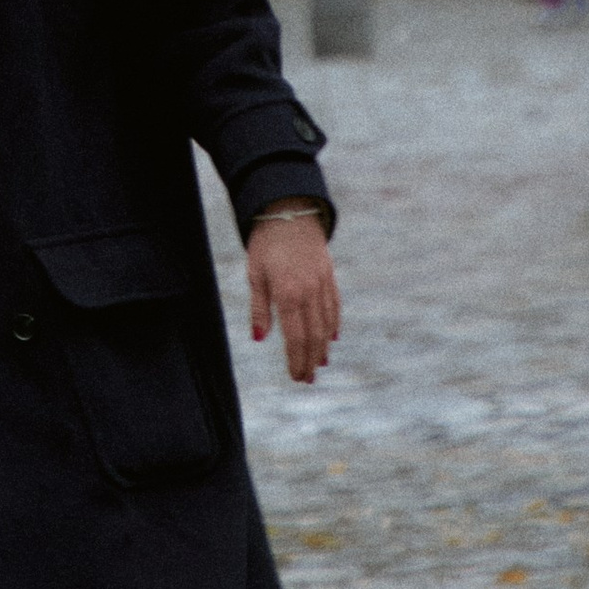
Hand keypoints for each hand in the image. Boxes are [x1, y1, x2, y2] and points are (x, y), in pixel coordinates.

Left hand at [248, 211, 339, 382]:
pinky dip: (334, 323)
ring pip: (326, 322)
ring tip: (319, 363)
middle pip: (313, 335)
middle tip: (307, 378)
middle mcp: (308, 292)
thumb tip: (259, 339)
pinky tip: (331, 336)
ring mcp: (322, 283)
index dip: (296, 359)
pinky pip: (334, 305)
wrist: (288, 210)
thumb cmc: (265, 243)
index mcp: (287, 294)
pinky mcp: (329, 274)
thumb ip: (259, 308)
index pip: (294, 337)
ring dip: (323, 346)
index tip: (296, 376)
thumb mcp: (255, 274)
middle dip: (310, 359)